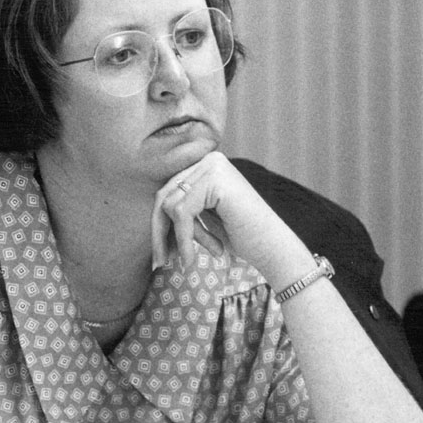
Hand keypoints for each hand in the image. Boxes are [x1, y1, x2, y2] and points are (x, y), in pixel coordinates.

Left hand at [150, 151, 309, 286]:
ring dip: (181, 237)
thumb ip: (179, 209)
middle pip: (164, 196)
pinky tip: (195, 258)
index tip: (159, 255)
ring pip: (170, 205)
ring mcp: (213, 166)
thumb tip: (148, 214)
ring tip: (196, 256)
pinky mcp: (216, 179)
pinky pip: (182, 213)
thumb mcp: (202, 219)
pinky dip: (184, 239)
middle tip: (159, 263)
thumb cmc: (240, 237)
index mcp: (206, 165)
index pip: (168, 192)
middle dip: (160, 232)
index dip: (159, 225)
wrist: (273, 249)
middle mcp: (209, 159)